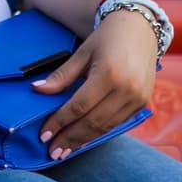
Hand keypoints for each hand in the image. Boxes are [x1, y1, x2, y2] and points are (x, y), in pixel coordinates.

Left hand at [33, 11, 157, 159]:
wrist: (140, 30)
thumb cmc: (106, 39)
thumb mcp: (81, 53)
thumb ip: (61, 76)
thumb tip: (37, 90)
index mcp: (108, 75)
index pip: (79, 106)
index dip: (60, 122)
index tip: (44, 135)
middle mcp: (126, 90)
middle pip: (93, 121)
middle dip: (70, 138)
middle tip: (52, 151)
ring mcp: (138, 98)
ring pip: (107, 126)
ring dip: (84, 140)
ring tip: (65, 151)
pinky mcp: (143, 103)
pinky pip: (118, 123)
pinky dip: (99, 133)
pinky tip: (84, 140)